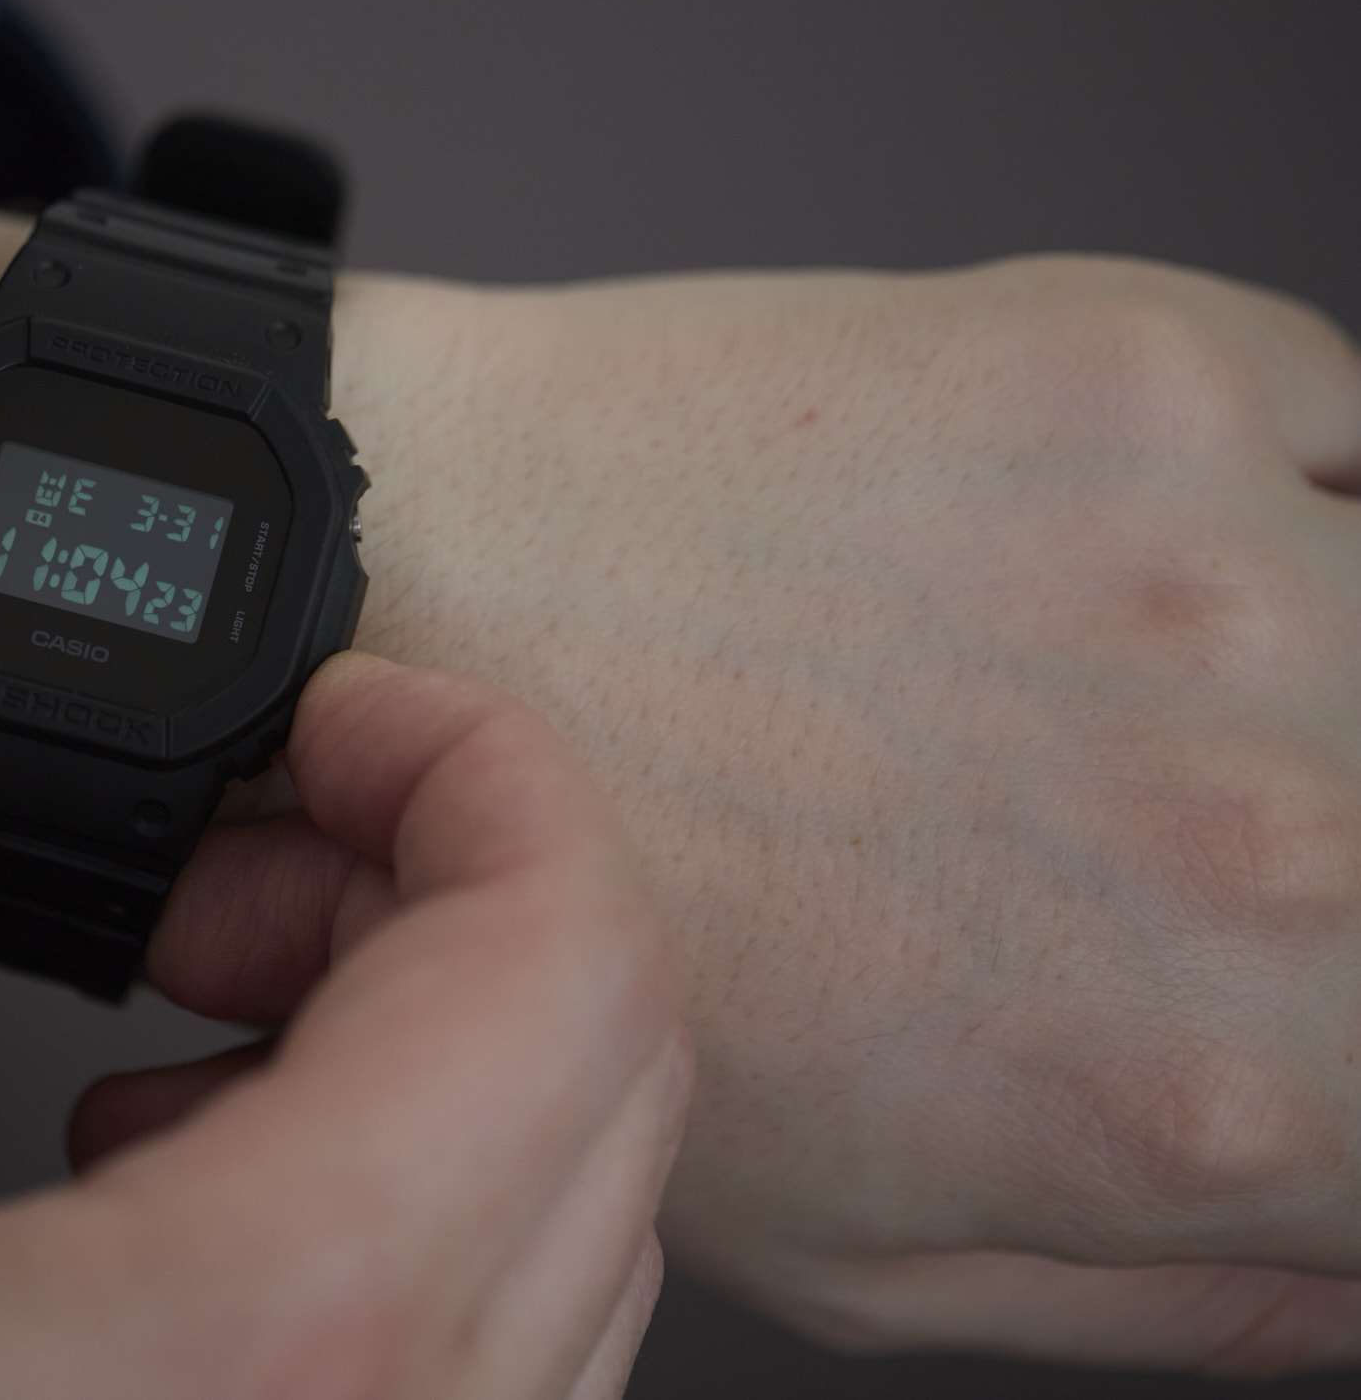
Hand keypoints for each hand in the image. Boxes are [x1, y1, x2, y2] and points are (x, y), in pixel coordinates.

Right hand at [0, 659, 688, 1399]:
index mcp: (279, 1352)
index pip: (570, 953)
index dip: (469, 761)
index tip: (325, 720)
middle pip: (605, 1067)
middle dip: (411, 896)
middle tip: (208, 880)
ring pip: (577, 1223)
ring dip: (407, 1058)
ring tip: (173, 1047)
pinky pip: (509, 1368)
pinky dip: (395, 1219)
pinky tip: (168, 1223)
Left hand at [192, 253, 1359, 1374]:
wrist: (396, 597)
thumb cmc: (562, 909)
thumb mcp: (856, 1242)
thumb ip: (1190, 1288)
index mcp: (1214, 1088)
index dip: (1356, 1043)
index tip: (1297, 994)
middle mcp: (1267, 838)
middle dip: (1323, 863)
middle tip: (1145, 826)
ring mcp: (1213, 578)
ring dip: (1311, 670)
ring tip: (1103, 686)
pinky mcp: (1140, 372)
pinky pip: (1344, 430)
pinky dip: (1274, 491)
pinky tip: (1076, 547)